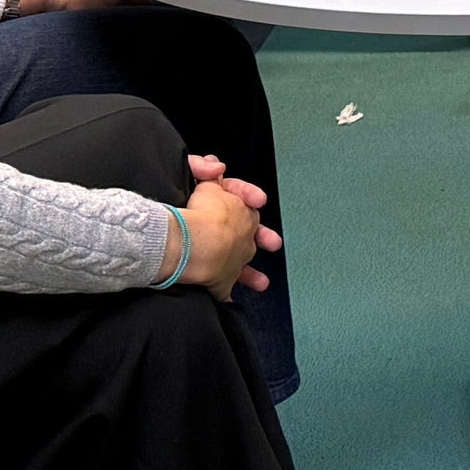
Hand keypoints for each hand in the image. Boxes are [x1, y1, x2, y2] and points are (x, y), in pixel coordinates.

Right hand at [177, 155, 276, 295]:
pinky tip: (229, 302)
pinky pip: (223, 292)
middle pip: (254, 236)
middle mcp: (243, 239)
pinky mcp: (222, 284)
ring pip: (245, 268)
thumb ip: (205, 169)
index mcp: (242, 213)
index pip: (248, 202)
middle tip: (273, 243)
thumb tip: (215, 167)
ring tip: (262, 283)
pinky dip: (225, 296)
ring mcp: (234, 262)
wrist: (195, 244)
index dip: (247, 196)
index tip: (257, 199)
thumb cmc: (200, 214)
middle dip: (262, 238)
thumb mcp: (204, 182)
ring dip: (252, 276)